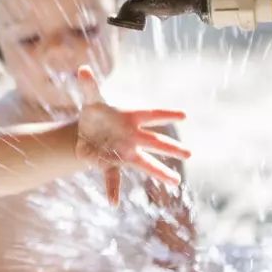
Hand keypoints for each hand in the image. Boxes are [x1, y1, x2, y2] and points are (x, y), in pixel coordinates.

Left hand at [74, 66, 189, 204]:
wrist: (88, 131)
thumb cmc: (96, 112)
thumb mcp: (92, 98)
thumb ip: (89, 85)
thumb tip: (83, 69)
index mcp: (130, 118)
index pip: (151, 115)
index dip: (166, 114)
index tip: (183, 115)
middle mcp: (132, 137)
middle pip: (154, 142)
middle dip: (170, 148)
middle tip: (189, 153)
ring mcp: (124, 152)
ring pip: (144, 163)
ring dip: (158, 172)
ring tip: (176, 181)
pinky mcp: (110, 164)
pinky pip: (113, 178)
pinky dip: (111, 190)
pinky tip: (112, 202)